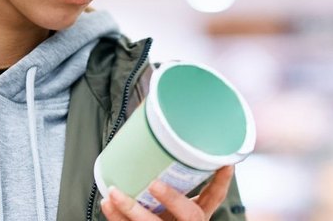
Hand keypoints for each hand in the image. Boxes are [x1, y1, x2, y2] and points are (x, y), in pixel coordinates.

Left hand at [99, 166, 233, 220]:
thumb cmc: (165, 213)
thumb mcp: (175, 199)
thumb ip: (172, 172)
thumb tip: (152, 122)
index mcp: (197, 214)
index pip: (215, 197)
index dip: (222, 180)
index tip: (225, 163)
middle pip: (187, 215)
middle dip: (172, 199)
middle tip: (155, 183)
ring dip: (131, 209)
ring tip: (115, 193)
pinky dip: (115, 217)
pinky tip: (107, 203)